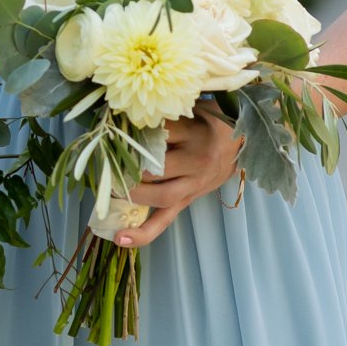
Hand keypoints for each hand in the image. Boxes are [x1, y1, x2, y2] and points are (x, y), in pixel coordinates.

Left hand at [119, 99, 242, 248]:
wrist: (239, 143)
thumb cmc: (208, 121)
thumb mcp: (191, 107)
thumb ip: (164, 111)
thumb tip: (123, 112)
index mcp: (195, 132)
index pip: (157, 133)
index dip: (132, 133)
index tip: (112, 131)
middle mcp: (196, 160)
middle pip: (157, 168)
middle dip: (128, 168)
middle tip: (107, 163)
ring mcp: (193, 185)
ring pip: (160, 196)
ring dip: (132, 195)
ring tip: (111, 189)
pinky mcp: (189, 200)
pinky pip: (165, 220)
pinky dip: (143, 233)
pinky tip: (120, 238)